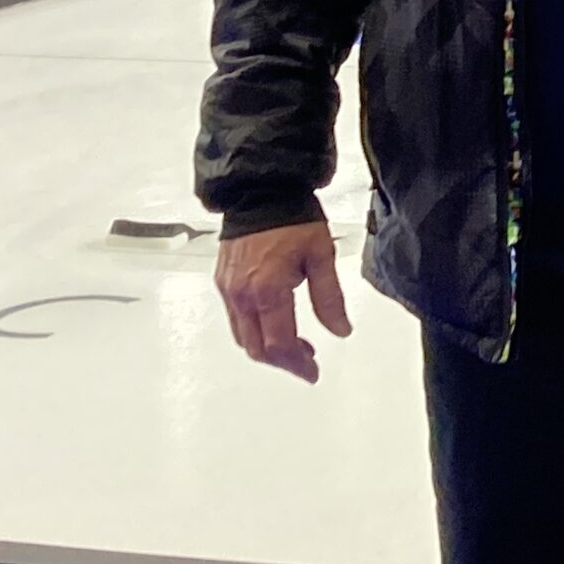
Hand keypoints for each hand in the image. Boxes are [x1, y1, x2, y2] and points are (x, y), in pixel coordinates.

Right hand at [214, 220, 351, 384]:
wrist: (260, 191)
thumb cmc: (293, 219)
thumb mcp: (321, 256)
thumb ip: (329, 298)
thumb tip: (341, 330)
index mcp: (268, 291)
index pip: (279, 344)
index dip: (297, 364)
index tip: (312, 372)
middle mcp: (242, 296)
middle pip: (257, 348)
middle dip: (282, 361)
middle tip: (307, 362)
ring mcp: (228, 290)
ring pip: (243, 337)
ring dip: (267, 348)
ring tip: (296, 344)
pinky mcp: (222, 282)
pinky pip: (235, 319)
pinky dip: (254, 331)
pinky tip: (274, 323)